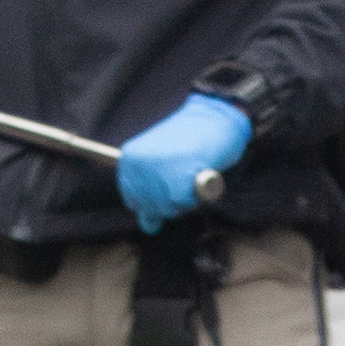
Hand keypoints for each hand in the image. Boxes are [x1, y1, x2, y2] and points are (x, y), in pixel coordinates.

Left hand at [116, 90, 251, 229]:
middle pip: (153, 207)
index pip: (134, 201)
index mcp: (129, 160)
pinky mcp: (176, 183)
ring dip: (186, 197)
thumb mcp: (162, 164)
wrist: (215, 119)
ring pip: (169, 208)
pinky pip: (186, 203)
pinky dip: (198, 193)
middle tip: (186, 173)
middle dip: (172, 199)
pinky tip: (201, 171)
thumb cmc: (191, 140)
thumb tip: (148, 226)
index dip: (155, 198)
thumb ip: (151, 195)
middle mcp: (138, 167)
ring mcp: (155, 175)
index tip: (170, 181)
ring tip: (192, 170)